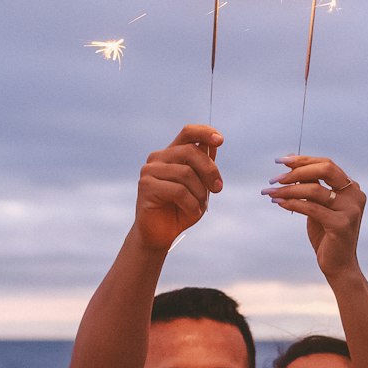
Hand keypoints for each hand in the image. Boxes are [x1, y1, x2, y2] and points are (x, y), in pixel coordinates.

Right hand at [134, 124, 223, 250]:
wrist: (160, 235)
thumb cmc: (181, 210)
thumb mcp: (199, 187)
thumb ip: (204, 167)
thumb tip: (213, 144)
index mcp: (172, 154)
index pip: (188, 133)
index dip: (205, 132)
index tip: (220, 140)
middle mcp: (158, 158)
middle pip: (191, 151)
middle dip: (210, 170)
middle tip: (218, 189)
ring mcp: (150, 171)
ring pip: (186, 173)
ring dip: (200, 192)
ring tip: (199, 206)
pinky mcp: (146, 186)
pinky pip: (178, 190)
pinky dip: (191, 204)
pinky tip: (192, 211)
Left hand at [262, 155, 364, 278]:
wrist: (339, 266)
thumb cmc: (327, 236)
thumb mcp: (318, 206)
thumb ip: (310, 184)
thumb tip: (290, 160)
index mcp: (351, 188)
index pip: (326, 164)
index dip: (303, 160)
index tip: (280, 160)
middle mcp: (355, 195)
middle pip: (325, 169)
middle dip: (297, 171)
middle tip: (275, 178)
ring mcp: (350, 209)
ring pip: (315, 189)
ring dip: (289, 189)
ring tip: (271, 193)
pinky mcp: (341, 224)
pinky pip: (311, 208)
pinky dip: (293, 203)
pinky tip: (279, 203)